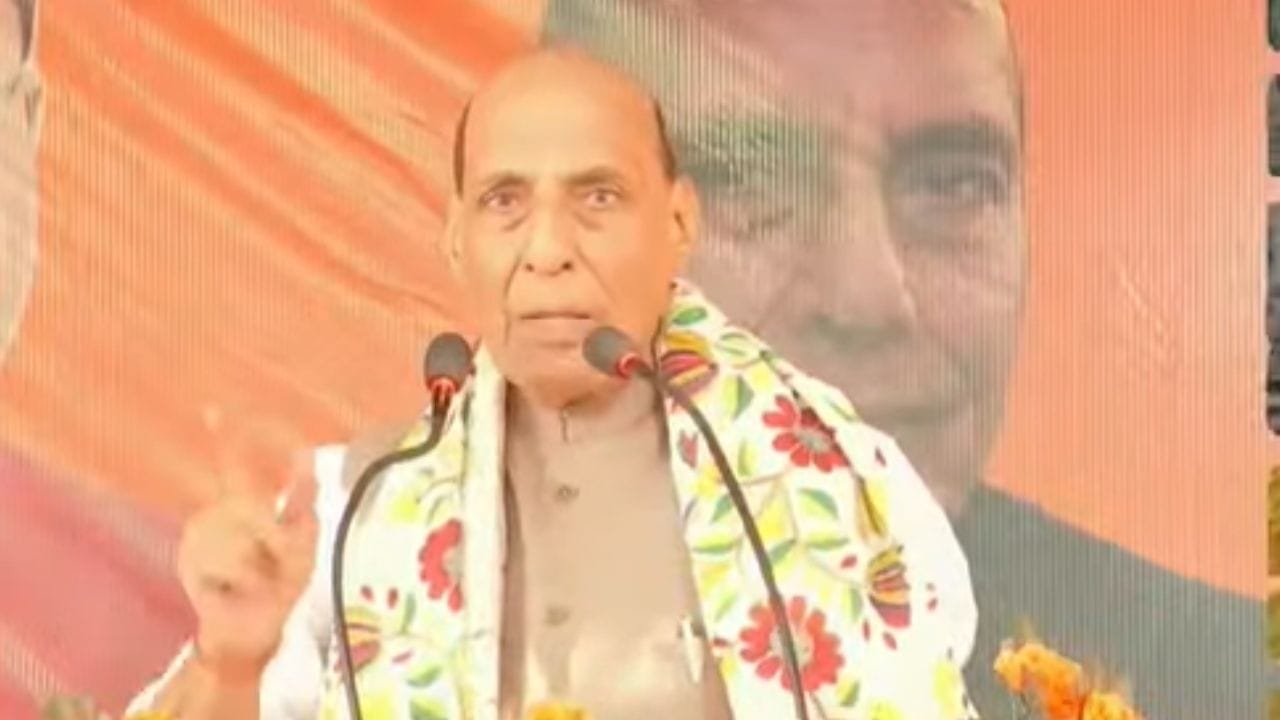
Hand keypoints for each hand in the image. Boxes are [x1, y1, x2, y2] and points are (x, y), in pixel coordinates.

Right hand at [176, 409, 318, 683]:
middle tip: (285, 564)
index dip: (227, 436)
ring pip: (241, 543)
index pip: (234, 462)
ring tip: (262, 582)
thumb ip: (303, 502)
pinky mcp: (190, 563)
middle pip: (249, 505)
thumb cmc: (280, 583)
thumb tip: (307, 457)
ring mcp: (200, 537)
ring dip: (265, 568)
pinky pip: (229, 566)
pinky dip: (247, 584)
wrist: (251, 631)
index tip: (213, 410)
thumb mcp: (305, 543)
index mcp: (246, 503)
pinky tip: (240, 592)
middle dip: (278, 538)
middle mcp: (218, 512)